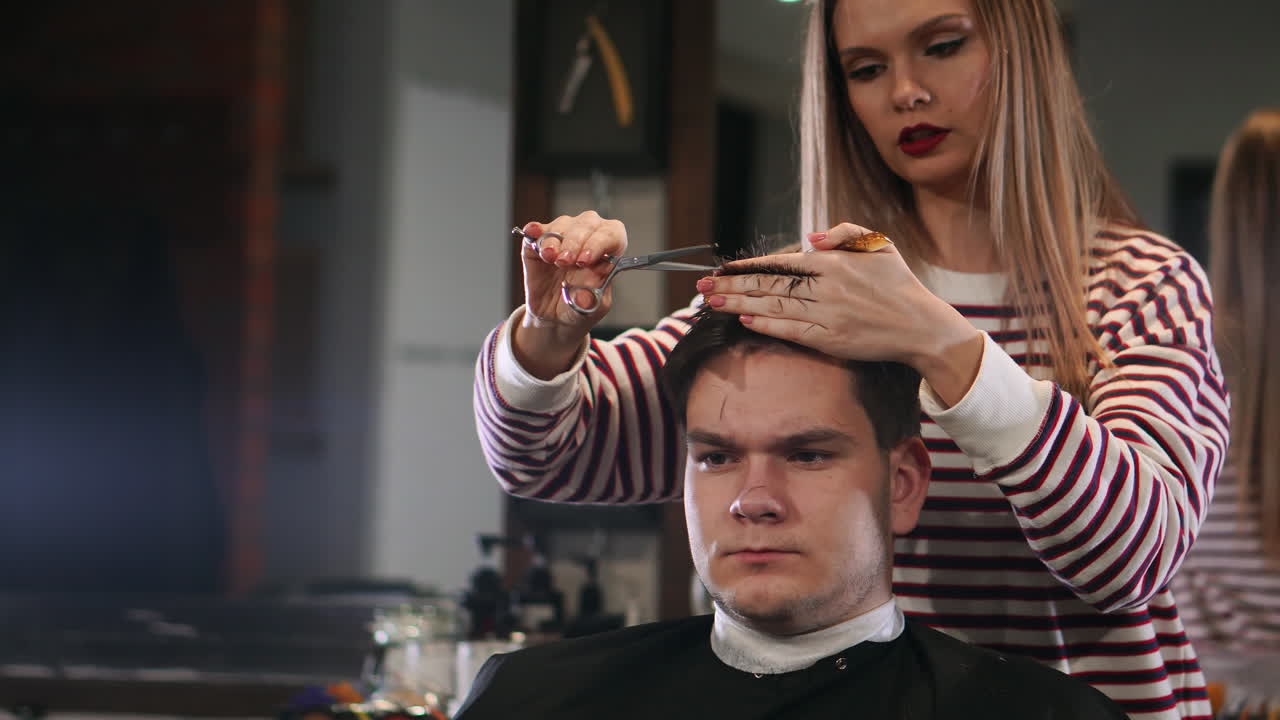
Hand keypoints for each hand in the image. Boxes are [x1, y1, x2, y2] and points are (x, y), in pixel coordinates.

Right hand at [513, 211, 626, 378]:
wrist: (553, 324)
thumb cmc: (579, 312)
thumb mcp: (590, 311)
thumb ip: (591, 297)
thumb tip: (587, 286)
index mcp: (607, 252)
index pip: (612, 234)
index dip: (602, 241)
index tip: (589, 258)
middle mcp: (586, 239)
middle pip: (588, 223)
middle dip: (578, 240)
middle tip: (568, 261)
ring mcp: (561, 240)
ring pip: (562, 225)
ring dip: (556, 239)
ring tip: (551, 259)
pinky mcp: (537, 245)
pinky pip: (535, 232)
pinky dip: (534, 233)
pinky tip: (530, 237)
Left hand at [695, 223, 984, 404]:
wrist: (920, 326)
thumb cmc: (898, 284)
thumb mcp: (879, 245)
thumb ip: (844, 233)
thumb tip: (809, 239)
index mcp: (835, 263)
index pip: (781, 262)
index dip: (749, 266)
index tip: (724, 268)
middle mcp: (827, 288)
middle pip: (770, 285)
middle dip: (733, 285)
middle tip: (702, 286)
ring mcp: (827, 315)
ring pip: (774, 307)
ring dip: (740, 304)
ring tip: (712, 302)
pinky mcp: (831, 340)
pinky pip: (791, 331)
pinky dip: (766, 324)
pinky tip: (744, 320)